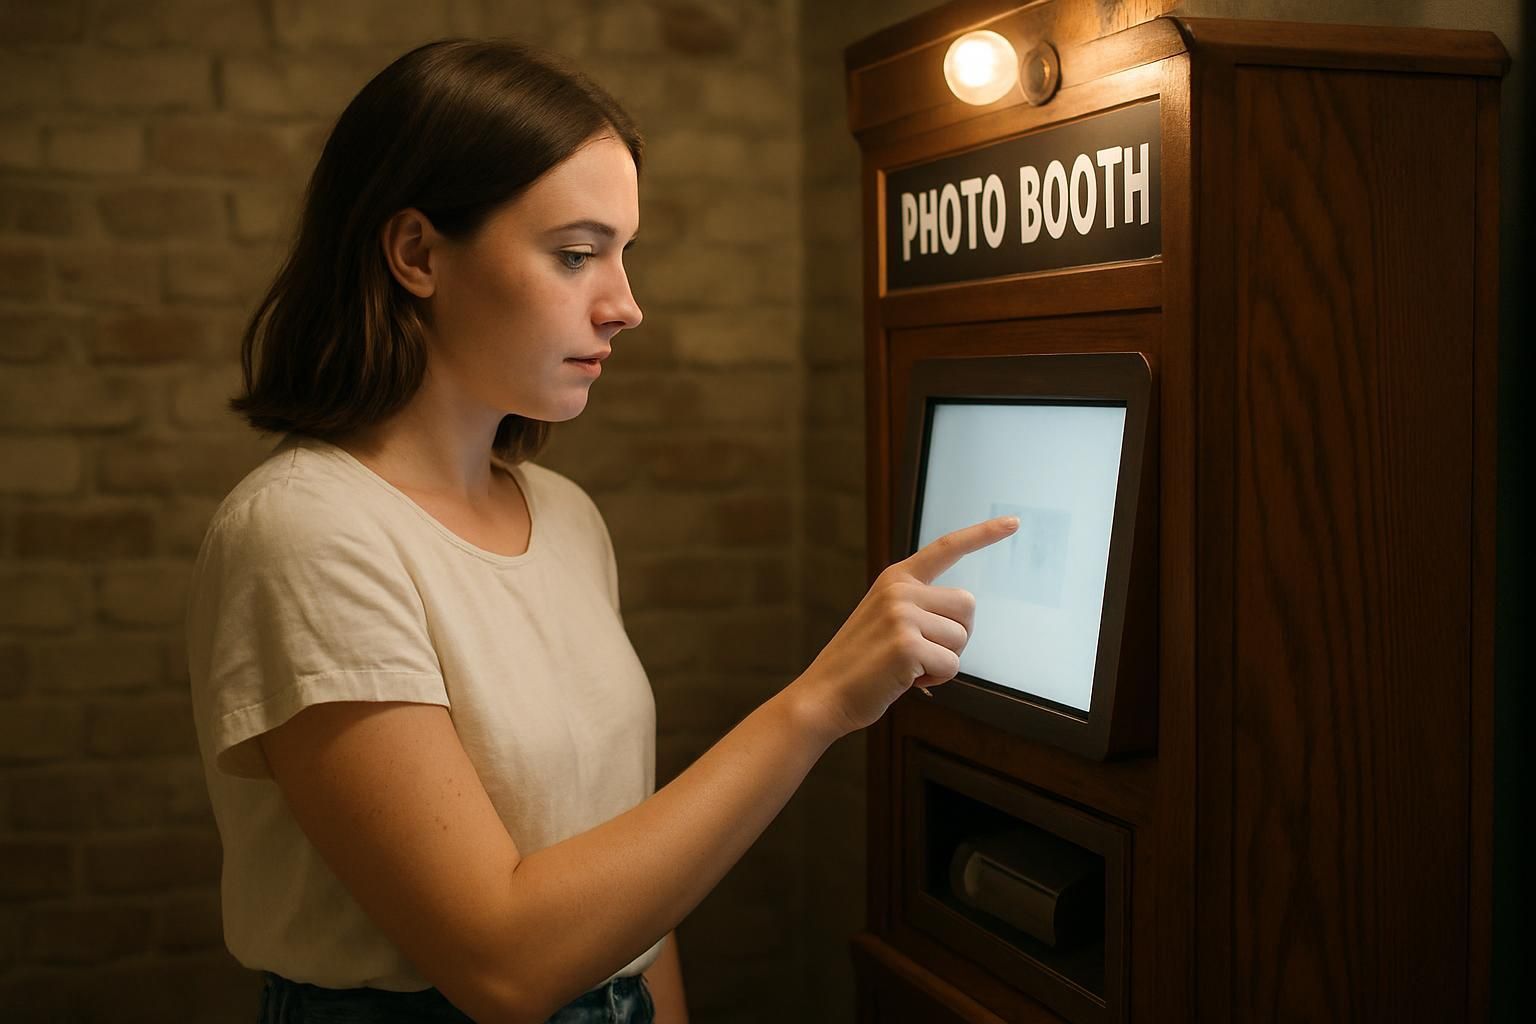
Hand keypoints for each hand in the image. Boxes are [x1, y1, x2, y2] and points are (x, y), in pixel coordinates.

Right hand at [791, 515, 1018, 739]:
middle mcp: (899, 590)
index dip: (982, 535)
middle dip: (956, 635)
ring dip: (944, 660)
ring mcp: (902, 615)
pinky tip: (905, 679)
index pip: (946, 548)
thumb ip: (918, 607)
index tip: (1014, 523)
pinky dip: (936, 679)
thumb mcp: (885, 620)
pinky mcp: (907, 645)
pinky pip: (951, 665)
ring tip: (908, 666)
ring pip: (961, 637)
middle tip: (923, 653)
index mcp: (895, 579)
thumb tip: (963, 617)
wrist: (823, 694)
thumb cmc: (861, 665)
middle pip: (967, 606)